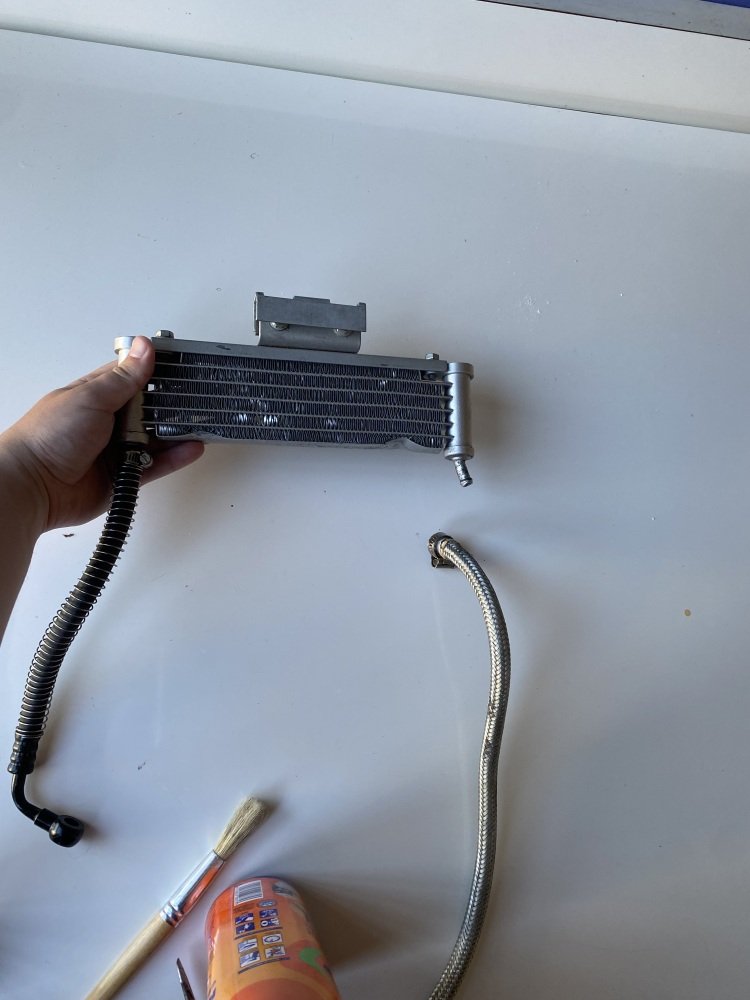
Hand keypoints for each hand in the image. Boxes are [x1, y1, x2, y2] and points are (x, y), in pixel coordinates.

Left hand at [0, 336, 203, 531]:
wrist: (35, 485)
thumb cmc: (49, 436)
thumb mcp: (90, 397)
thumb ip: (124, 377)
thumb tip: (144, 347)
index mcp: (97, 394)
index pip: (134, 375)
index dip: (158, 370)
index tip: (183, 365)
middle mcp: (109, 420)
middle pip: (151, 408)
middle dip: (172, 404)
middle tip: (198, 398)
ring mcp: (117, 449)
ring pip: (157, 438)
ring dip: (177, 431)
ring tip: (200, 424)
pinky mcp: (125, 475)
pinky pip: (157, 465)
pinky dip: (175, 457)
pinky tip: (191, 448)